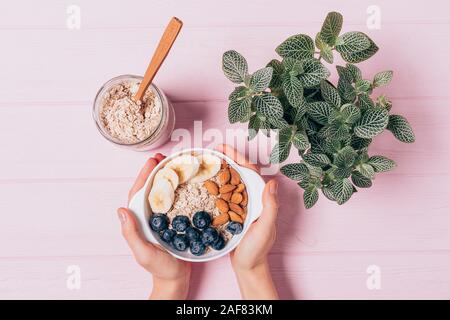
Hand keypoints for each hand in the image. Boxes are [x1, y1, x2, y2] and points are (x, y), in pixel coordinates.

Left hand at [117, 153, 190, 299]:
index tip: (152, 161)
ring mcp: (161, 217)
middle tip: (164, 156)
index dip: (144, 175)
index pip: (138, 192)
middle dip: (155, 170)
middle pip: (149, 188)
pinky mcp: (173, 220)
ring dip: (166, 176)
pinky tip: (185, 181)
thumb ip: (131, 234)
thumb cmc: (160, 268)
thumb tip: (121, 210)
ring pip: (161, 191)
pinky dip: (177, 188)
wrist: (175, 278)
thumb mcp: (143, 253)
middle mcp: (148, 215)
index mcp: (139, 219)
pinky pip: (173, 200)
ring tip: (173, 163)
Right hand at [215, 144, 278, 299]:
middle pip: (238, 173)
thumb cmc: (257, 250)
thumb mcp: (265, 229)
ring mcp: (240, 205)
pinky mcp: (231, 213)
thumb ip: (270, 207)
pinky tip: (204, 182)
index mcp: (260, 198)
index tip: (223, 148)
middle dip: (226, 159)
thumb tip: (273, 182)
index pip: (249, 171)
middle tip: (211, 150)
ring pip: (230, 182)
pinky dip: (215, 185)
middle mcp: (251, 198)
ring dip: (220, 170)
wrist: (247, 267)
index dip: (237, 157)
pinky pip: (223, 195)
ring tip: (206, 161)